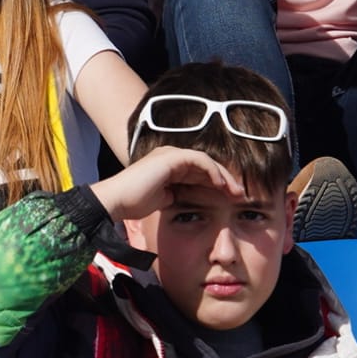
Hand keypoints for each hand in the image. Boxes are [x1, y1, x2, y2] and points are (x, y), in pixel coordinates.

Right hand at [90, 146, 245, 222]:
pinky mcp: (171, 157)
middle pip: (206, 165)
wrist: (116, 200)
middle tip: (240, 195)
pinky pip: (200, 160)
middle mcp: (170, 156)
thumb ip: (176, 195)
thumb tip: (189, 200)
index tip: (230, 198)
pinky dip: (213, 171)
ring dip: (224, 176)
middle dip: (225, 179)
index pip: (199, 171)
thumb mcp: (162, 200)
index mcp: (167, 166)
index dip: (217, 184)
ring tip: (235, 191)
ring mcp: (170, 154)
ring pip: (206, 161)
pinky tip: (221, 185)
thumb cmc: (133, 203)